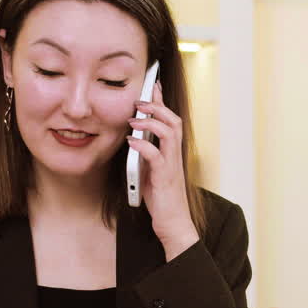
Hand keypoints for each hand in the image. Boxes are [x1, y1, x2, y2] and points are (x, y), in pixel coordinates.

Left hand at [127, 81, 197, 259]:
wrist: (173, 223)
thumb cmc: (162, 199)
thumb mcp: (151, 171)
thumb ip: (146, 154)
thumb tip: (133, 138)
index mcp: (172, 152)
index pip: (170, 120)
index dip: (162, 100)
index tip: (152, 84)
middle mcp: (175, 155)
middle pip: (173, 120)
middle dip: (157, 106)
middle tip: (140, 99)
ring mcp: (172, 165)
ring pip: (169, 133)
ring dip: (152, 121)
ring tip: (135, 118)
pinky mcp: (165, 178)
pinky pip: (156, 156)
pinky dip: (143, 145)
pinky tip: (132, 141)